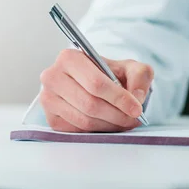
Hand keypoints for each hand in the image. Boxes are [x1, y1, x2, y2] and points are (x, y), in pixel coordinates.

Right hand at [39, 49, 153, 132]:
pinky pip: (77, 130)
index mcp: (69, 58)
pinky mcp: (51, 118)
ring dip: (110, 125)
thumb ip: (139, 76)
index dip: (118, 98)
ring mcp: (48, 98)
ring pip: (84, 120)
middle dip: (117, 115)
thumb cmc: (111, 73)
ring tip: (125, 122)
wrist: (96, 82)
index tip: (136, 108)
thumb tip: (137, 97)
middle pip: (90, 104)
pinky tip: (110, 124)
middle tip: (134, 119)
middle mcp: (53, 76)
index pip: (96, 83)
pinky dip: (98, 130)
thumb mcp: (131, 67)